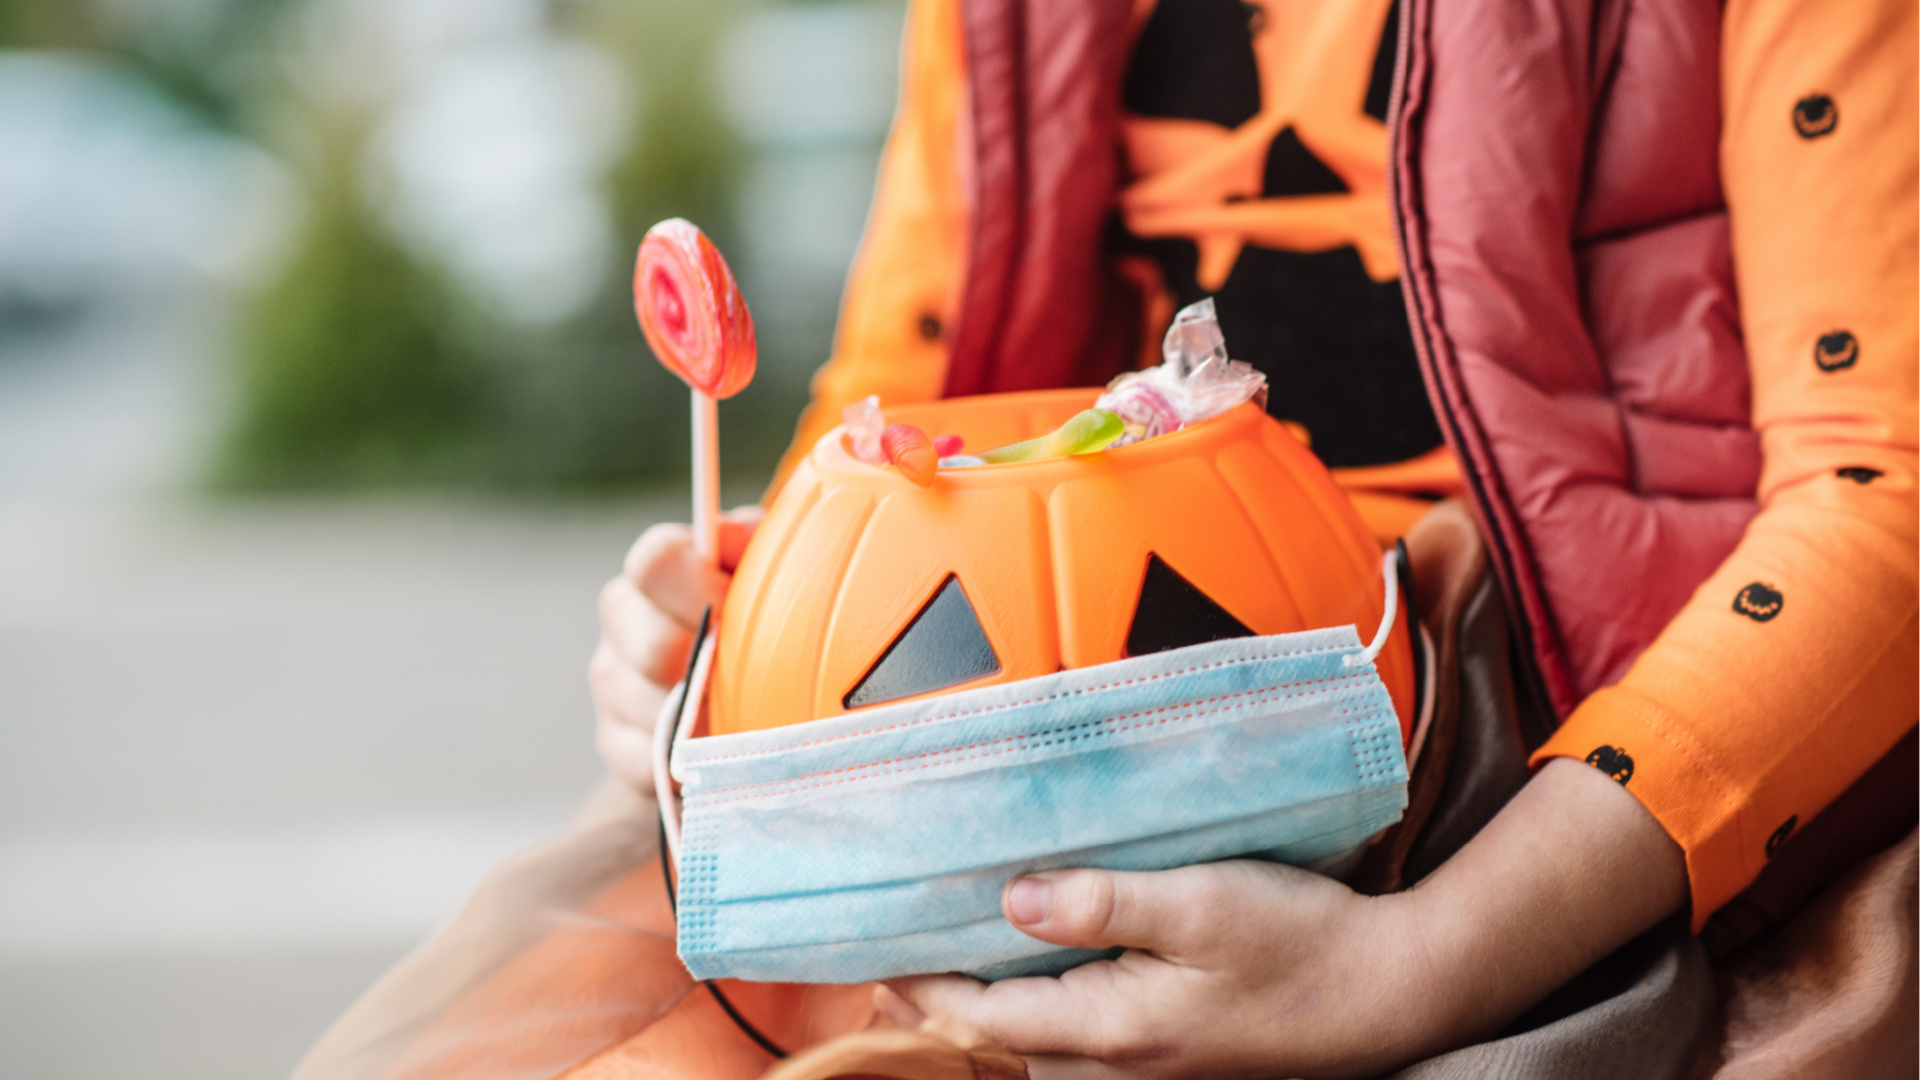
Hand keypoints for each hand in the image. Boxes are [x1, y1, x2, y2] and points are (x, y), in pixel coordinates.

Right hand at [591, 508, 760, 792]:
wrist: (744, 687)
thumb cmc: (760, 615)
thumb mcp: (765, 568)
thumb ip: (754, 544)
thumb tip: (737, 538)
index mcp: (656, 573)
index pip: (655, 562)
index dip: (699, 585)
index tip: (738, 604)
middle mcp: (623, 623)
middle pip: (655, 647)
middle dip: (711, 664)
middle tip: (753, 676)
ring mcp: (613, 685)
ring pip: (654, 709)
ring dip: (706, 718)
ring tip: (747, 718)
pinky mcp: (615, 742)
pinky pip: (648, 760)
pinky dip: (689, 763)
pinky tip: (721, 753)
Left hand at [886, 759, 1687, 1078]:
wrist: (1393, 992)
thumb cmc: (1301, 943)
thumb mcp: (1201, 905)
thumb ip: (1101, 901)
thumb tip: (1010, 897)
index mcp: (1110, 1028)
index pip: (980, 1016)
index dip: (917, 985)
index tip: (869, 950)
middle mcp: (1117, 1062)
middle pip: (997, 1039)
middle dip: (940, 1000)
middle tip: (891, 948)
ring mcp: (1145, 1064)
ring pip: (1034, 1041)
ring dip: (985, 1003)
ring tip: (948, 948)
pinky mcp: (1170, 1051)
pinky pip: (1076, 1035)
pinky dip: (1036, 1002)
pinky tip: (1037, 957)